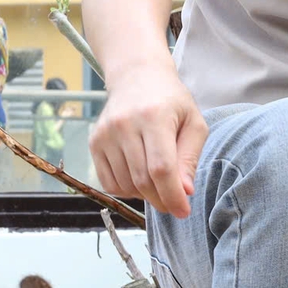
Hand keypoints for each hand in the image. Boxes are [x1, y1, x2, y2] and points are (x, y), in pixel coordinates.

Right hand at [90, 61, 206, 219]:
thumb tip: (184, 191)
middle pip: (142, 180)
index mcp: (154, 117)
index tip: (183, 211)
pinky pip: (109, 182)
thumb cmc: (170, 101)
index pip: (161, 168)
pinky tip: (139, 178)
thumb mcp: (193, 123)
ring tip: (157, 183)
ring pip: (125, 185)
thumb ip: (190, 158)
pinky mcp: (94, 142)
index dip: (172, 195)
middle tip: (174, 203)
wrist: (136, 77)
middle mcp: (125, 125)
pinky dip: (126, 190)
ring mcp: (105, 134)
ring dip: (145, 195)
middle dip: (161, 199)